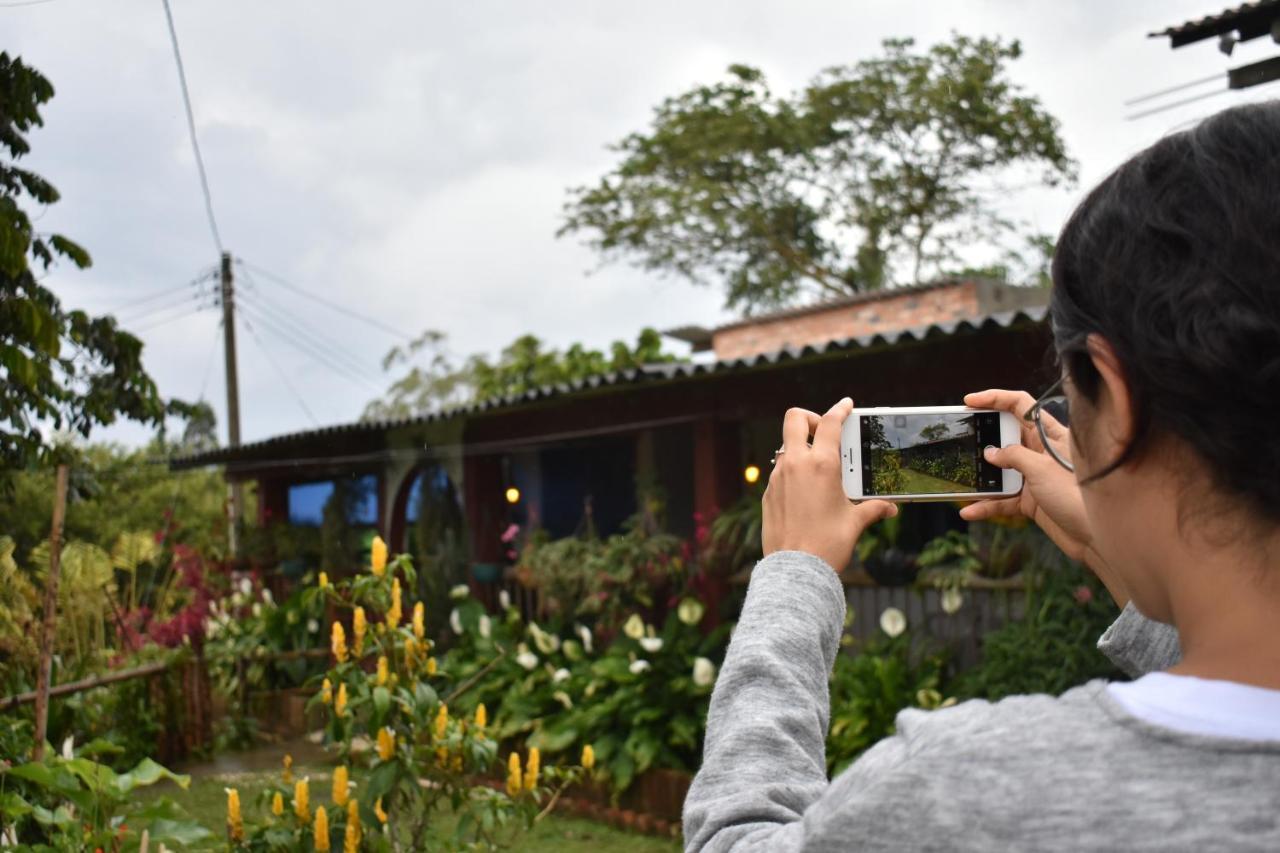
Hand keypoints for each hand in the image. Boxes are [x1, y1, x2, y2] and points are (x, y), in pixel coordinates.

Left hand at [762, 398, 897, 571]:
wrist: (795, 570)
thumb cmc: (828, 545)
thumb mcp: (855, 522)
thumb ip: (873, 508)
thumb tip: (889, 508)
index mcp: (821, 465)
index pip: (829, 423)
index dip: (839, 409)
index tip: (846, 405)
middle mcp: (795, 465)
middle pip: (795, 419)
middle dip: (810, 417)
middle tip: (824, 430)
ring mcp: (778, 478)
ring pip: (786, 447)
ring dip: (802, 448)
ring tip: (820, 468)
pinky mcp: (768, 493)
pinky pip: (780, 472)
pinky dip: (793, 472)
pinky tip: (807, 491)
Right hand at [959, 389, 1128, 605]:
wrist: (1097, 539)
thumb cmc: (1079, 497)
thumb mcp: (1042, 469)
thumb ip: (1013, 456)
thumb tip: (990, 453)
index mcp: (1051, 435)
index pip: (1021, 406)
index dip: (995, 398)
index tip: (970, 401)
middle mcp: (1042, 453)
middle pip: (1006, 436)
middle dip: (982, 438)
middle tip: (960, 439)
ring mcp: (1036, 477)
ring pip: (1001, 470)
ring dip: (981, 477)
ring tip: (961, 479)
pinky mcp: (1031, 500)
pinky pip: (1003, 499)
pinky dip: (987, 506)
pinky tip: (970, 511)